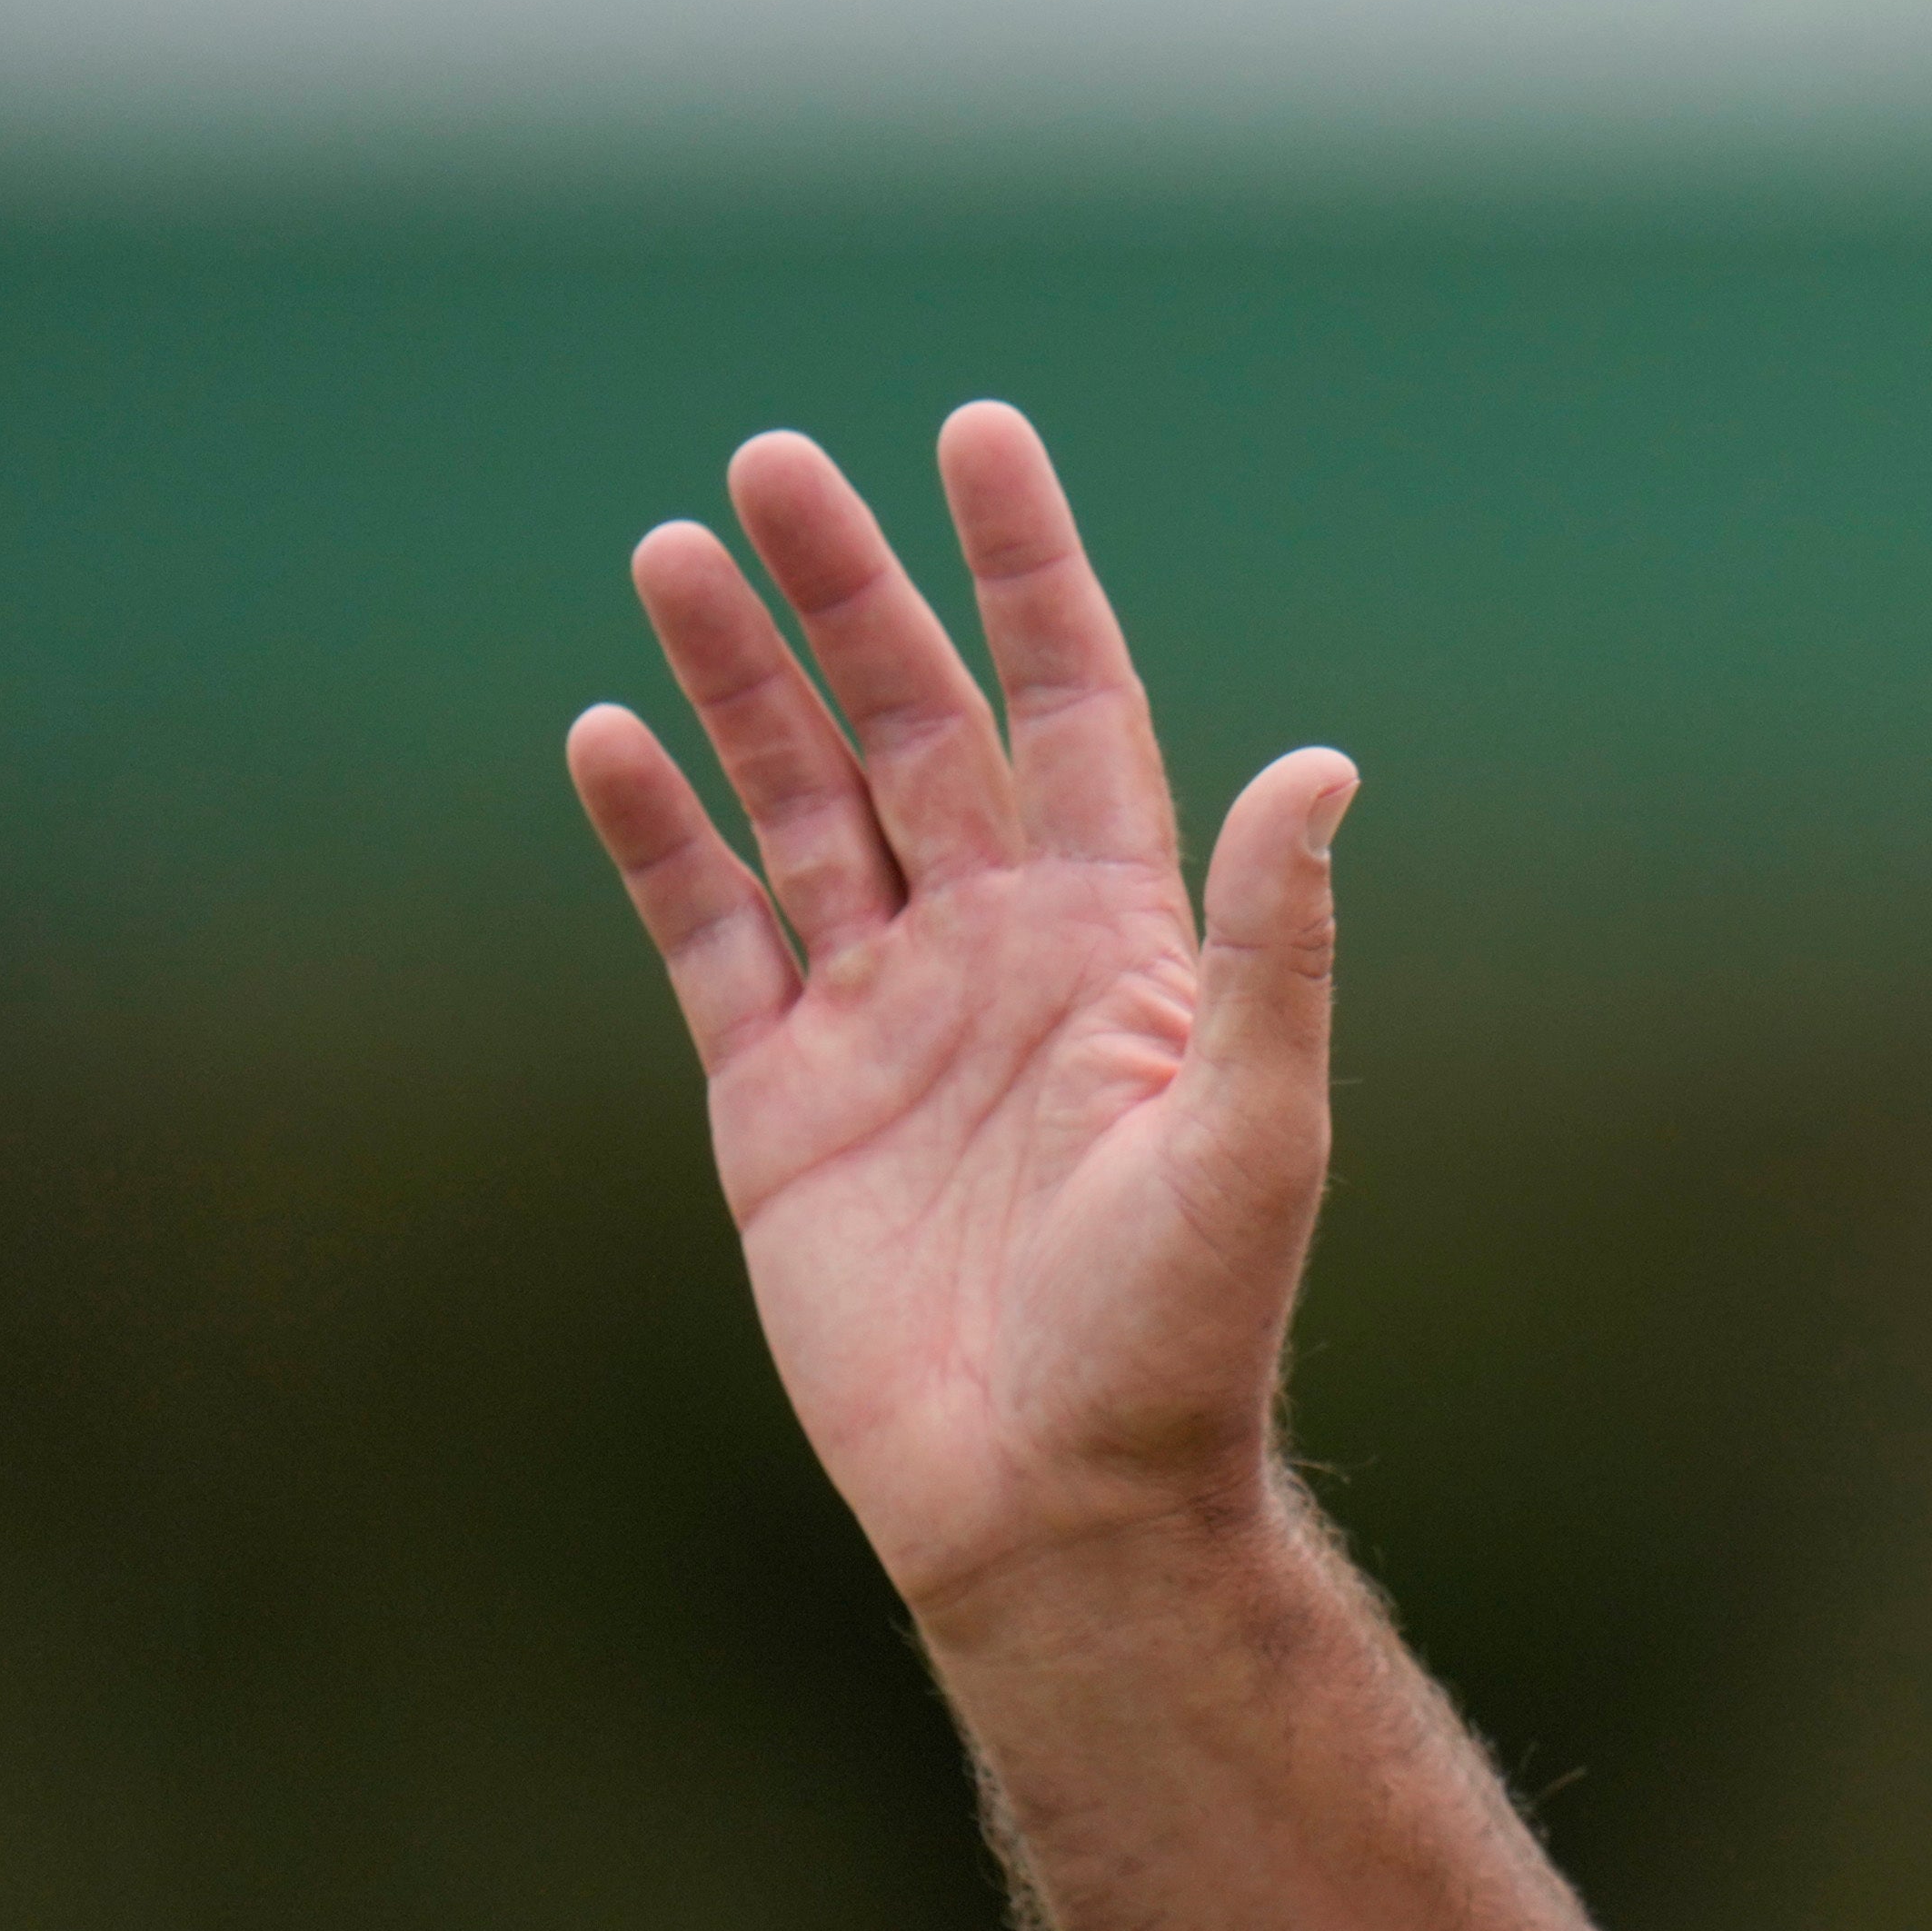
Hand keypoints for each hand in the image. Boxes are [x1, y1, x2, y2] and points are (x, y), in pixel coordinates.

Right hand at [570, 406, 1358, 1610]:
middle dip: (848, 595)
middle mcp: (999, 952)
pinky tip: (608, 733)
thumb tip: (1323, 767)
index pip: (1071, 707)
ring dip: (737, 682)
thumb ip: (1269, 945)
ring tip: (673, 549)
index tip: (977, 436)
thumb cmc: (1179, 1331)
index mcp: (1119, 940)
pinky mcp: (777, 1098)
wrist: (1057, 1494)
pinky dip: (656, 834)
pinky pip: (706, 933)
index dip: (1026, 575)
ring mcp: (883, 1018)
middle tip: (771, 465)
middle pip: (914, 726)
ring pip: (799, 802)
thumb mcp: (1251, 1127)